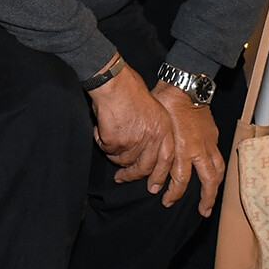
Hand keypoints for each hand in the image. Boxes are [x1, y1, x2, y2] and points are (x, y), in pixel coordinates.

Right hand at [89, 62, 176, 190]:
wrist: (114, 81)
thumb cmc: (130, 89)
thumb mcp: (153, 109)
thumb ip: (154, 131)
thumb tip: (146, 155)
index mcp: (164, 128)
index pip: (166, 160)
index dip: (160, 175)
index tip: (153, 187)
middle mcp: (153, 137)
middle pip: (144, 167)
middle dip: (131, 175)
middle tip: (121, 179)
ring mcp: (136, 141)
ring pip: (123, 160)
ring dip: (114, 153)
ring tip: (108, 137)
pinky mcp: (117, 141)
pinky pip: (108, 150)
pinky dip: (102, 142)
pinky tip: (102, 127)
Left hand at [152, 80, 224, 213]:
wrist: (184, 86)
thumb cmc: (164, 104)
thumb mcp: (155, 129)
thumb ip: (156, 149)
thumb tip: (145, 164)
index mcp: (182, 149)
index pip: (180, 180)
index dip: (173, 193)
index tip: (164, 200)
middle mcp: (198, 149)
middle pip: (208, 181)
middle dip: (206, 199)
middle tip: (202, 211)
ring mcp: (208, 142)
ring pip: (217, 170)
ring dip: (215, 187)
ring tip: (212, 199)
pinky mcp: (213, 135)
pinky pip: (218, 156)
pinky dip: (216, 167)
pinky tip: (212, 173)